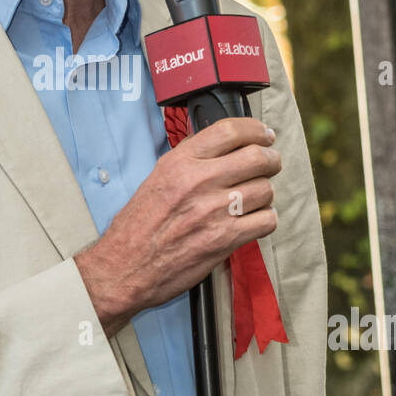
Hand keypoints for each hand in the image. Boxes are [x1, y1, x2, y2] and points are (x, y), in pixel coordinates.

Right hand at [75, 117, 280, 338]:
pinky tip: (254, 221)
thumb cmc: (138, 225)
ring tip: (255, 199)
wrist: (125, 266)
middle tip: (271, 163)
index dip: (256, 130)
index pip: (230, 130)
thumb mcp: (158, 177)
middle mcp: (198, 181)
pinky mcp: (225, 240)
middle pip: (257, 157)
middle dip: (271, 159)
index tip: (265, 135)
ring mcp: (214, 211)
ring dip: (266, 193)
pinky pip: (266, 221)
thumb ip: (190, 158)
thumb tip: (222, 143)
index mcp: (180, 162)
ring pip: (266, 189)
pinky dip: (265, 220)